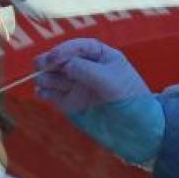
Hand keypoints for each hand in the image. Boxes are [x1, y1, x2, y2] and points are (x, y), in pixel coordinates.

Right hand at [33, 38, 163, 164]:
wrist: (138, 130)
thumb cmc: (131, 100)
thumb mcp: (111, 82)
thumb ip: (87, 71)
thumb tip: (64, 64)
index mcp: (101, 56)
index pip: (78, 47)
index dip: (64, 50)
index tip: (54, 58)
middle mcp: (86, 68)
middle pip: (62, 60)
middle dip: (50, 62)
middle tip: (40, 66)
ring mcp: (77, 86)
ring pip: (55, 76)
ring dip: (46, 77)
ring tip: (42, 82)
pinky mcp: (71, 103)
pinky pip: (53, 94)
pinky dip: (45, 93)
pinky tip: (43, 94)